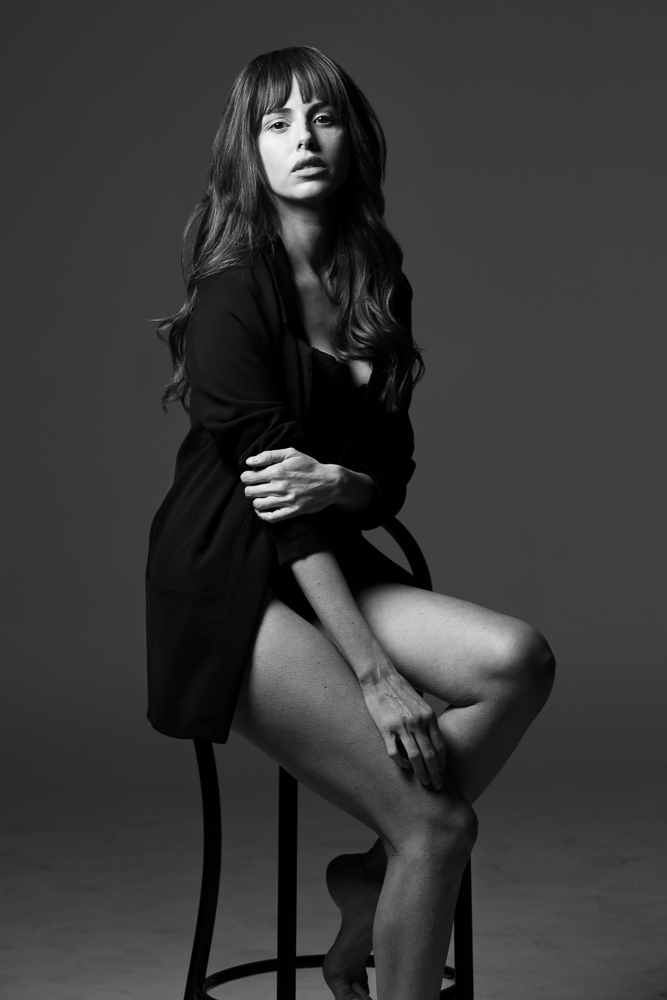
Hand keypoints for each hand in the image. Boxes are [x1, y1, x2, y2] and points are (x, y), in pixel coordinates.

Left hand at [241, 447, 340, 521]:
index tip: (251, 477)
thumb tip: (250, 461)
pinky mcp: (292, 511)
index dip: (246, 477)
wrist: (330, 482)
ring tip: (261, 497)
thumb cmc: (310, 466)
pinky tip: (264, 510)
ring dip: (256, 501)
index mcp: (276, 471)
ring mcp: (285, 500)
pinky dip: (263, 515)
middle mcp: (279, 486)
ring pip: (258, 505)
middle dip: (249, 489)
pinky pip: (270, 517)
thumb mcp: (291, 454)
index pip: (248, 477)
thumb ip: (269, 455)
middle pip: (250, 492)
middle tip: (255, 487)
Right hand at [360, 670, 446, 789]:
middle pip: (431, 755)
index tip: (443, 772)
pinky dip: (401, 764)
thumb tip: (432, 740)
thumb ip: (427, 720)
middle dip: (436, 774)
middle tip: (438, 786)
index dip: (443, 762)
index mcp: (428, 716)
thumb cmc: (400, 690)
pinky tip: (404, 767)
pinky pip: (395, 753)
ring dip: (421, 773)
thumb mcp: (420, 703)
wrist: (380, 677)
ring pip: (416, 758)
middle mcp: (418, 722)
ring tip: (424, 783)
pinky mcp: (386, 729)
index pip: (440, 746)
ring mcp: (402, 726)